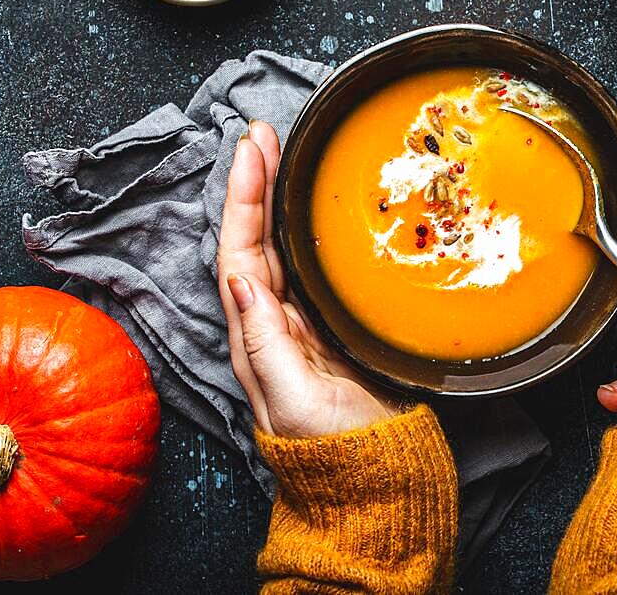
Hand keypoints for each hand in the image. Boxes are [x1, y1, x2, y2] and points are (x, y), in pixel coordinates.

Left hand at [217, 121, 397, 437]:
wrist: (377, 483)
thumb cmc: (335, 452)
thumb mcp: (294, 400)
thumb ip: (266, 343)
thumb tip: (239, 279)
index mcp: (258, 336)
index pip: (240, 254)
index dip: (243, 200)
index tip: (250, 149)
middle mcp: (275, 323)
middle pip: (258, 242)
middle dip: (258, 185)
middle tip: (265, 133)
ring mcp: (307, 324)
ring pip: (286, 250)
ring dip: (281, 201)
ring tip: (286, 154)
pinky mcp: (338, 329)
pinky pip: (318, 269)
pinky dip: (314, 233)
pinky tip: (323, 211)